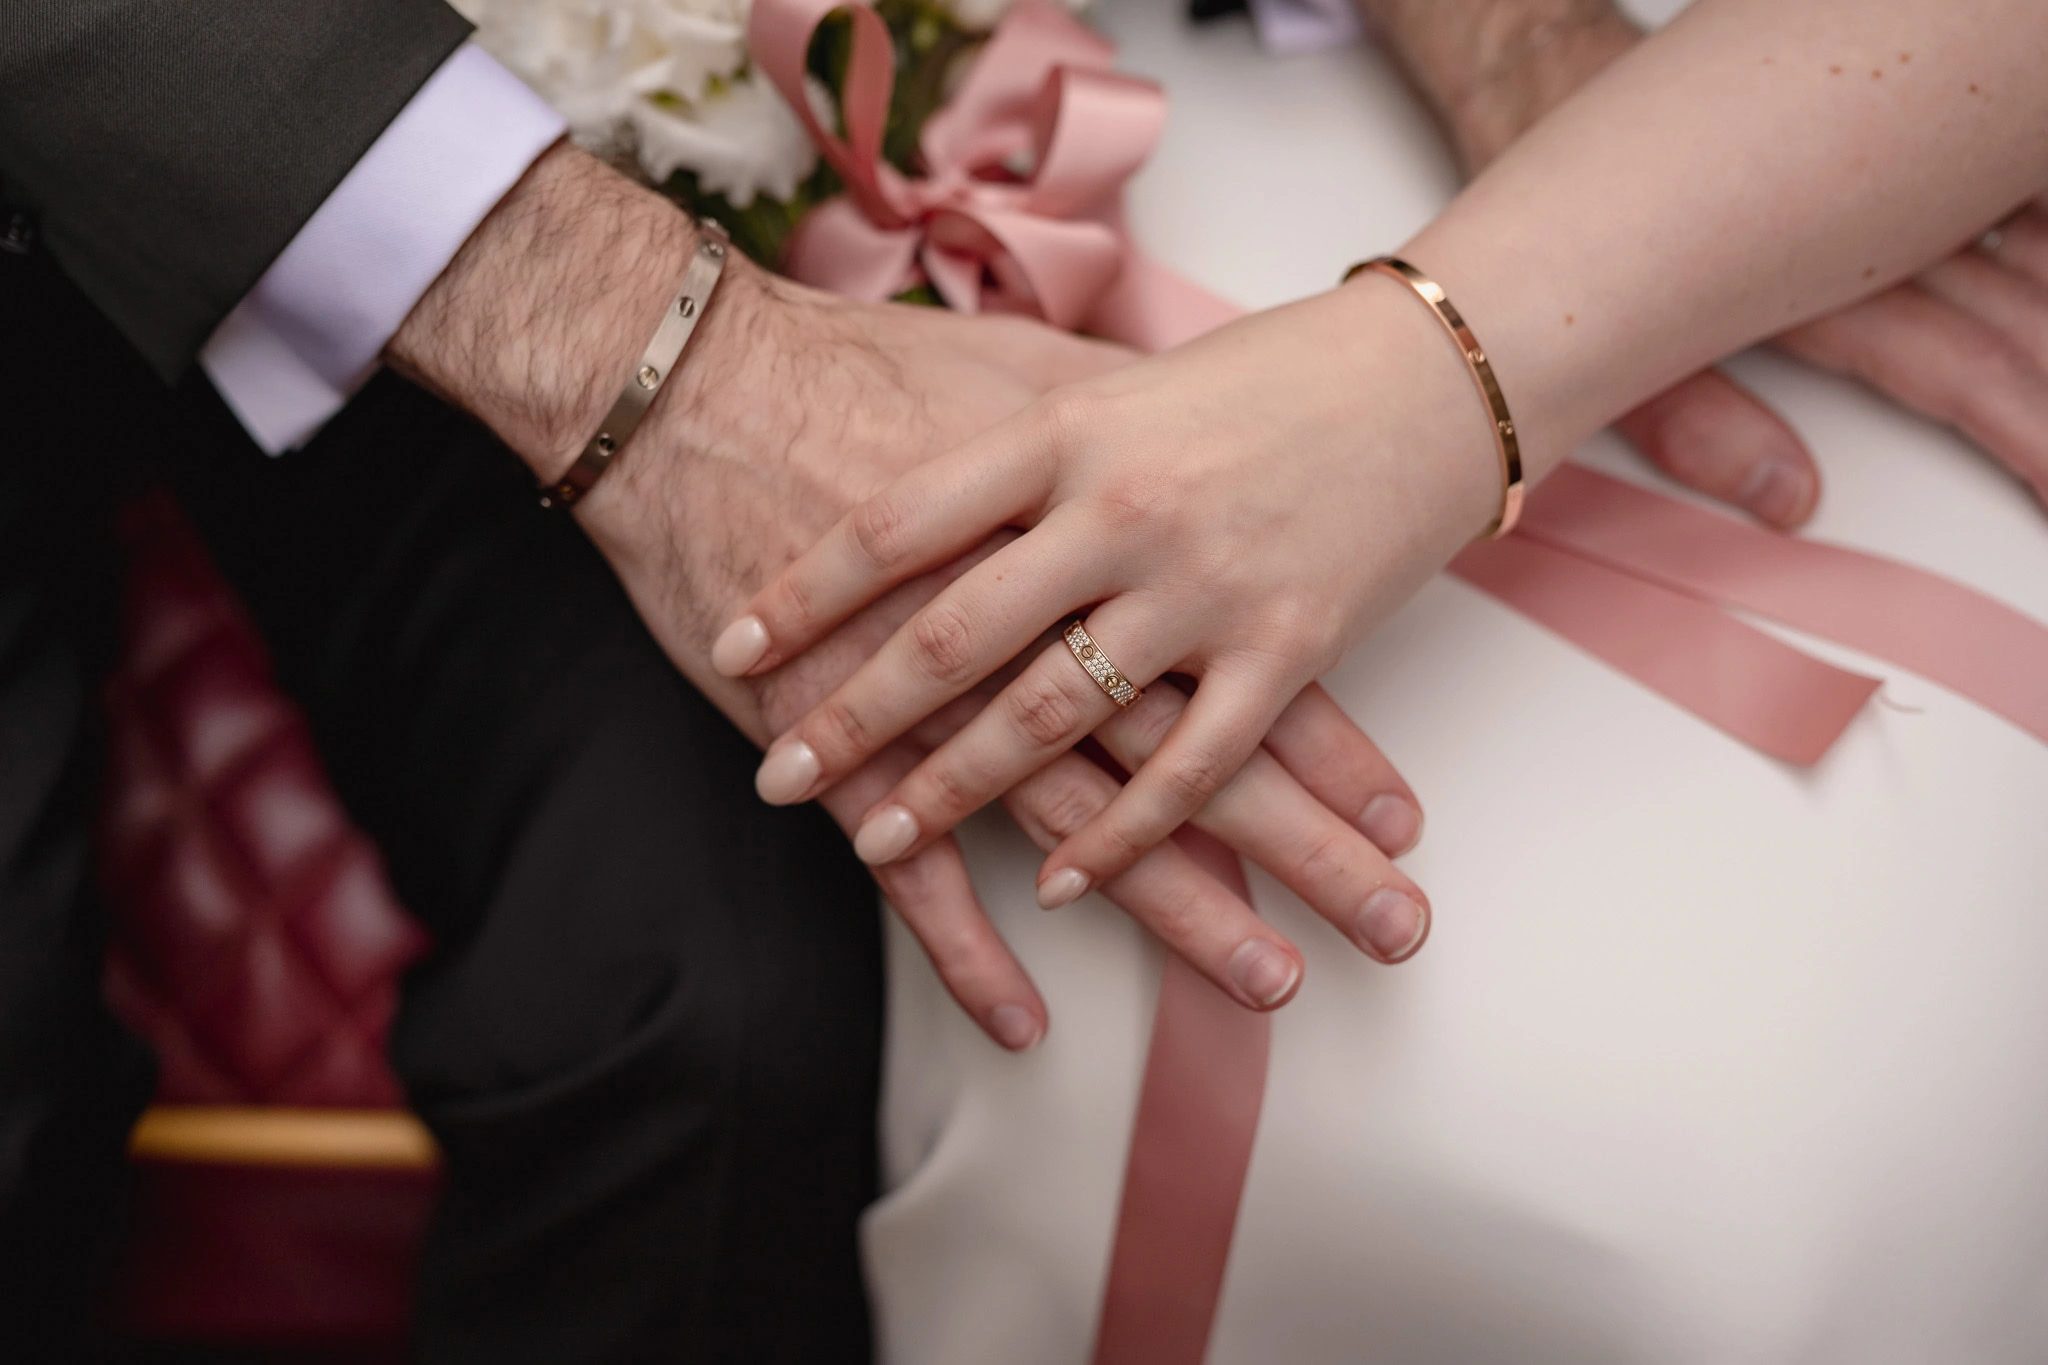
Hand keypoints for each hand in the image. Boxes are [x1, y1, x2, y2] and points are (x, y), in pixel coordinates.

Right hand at [386, 145, 1432, 1034]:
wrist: (694, 388)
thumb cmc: (858, 370)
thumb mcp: (1026, 375)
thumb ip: (1123, 426)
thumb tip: (1192, 433)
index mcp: (1101, 532)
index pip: (1234, 655)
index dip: (1326, 743)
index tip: (1403, 813)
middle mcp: (1046, 622)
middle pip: (1197, 756)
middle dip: (1305, 850)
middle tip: (1396, 927)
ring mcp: (948, 698)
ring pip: (1091, 826)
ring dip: (1184, 914)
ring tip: (1271, 984)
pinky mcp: (850, 746)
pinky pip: (919, 870)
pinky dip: (967, 952)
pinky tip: (1021, 1020)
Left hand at [719, 279, 1495, 915]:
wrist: (1429, 370)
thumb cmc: (1260, 371)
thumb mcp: (1113, 379)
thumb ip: (1014, 428)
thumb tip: (898, 466)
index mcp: (1066, 427)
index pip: (899, 523)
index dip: (805, 593)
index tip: (732, 648)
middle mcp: (1121, 506)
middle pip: (951, 634)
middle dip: (851, 718)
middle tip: (773, 776)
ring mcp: (1205, 583)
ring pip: (1054, 713)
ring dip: (956, 788)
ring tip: (878, 838)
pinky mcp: (1289, 646)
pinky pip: (1187, 766)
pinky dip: (1118, 836)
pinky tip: (1054, 881)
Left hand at [1407, 2, 2047, 522]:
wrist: (1541, 78)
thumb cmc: (1562, 225)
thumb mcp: (1596, 348)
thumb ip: (1695, 422)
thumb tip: (1784, 497)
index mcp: (1806, 282)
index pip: (1957, 371)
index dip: (2026, 430)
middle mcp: (1855, 222)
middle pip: (2004, 309)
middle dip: (2044, 376)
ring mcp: (1869, 178)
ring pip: (2009, 239)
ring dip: (2042, 292)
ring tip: (2047, 361)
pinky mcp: (1867, 140)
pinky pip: (1981, 185)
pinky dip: (2022, 220)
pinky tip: (2031, 238)